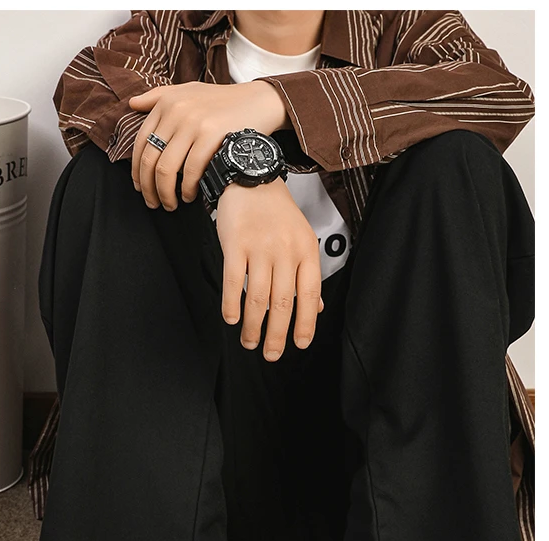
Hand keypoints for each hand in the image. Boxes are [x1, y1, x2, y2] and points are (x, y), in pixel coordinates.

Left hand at [128, 81, 288, 209]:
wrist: (258, 102)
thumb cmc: (222, 102)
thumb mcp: (187, 91)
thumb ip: (158, 97)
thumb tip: (132, 104)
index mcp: (166, 103)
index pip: (141, 143)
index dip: (137, 171)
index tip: (141, 188)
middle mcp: (176, 111)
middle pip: (150, 160)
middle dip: (149, 188)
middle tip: (154, 203)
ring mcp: (193, 123)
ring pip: (167, 169)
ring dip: (166, 194)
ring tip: (171, 204)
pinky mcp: (211, 135)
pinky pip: (190, 171)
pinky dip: (188, 189)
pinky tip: (190, 195)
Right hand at [216, 179, 323, 360]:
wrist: (251, 178)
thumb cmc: (277, 213)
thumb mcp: (302, 240)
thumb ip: (307, 275)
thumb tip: (316, 309)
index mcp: (306, 251)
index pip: (309, 295)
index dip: (305, 324)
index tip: (299, 344)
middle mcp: (285, 251)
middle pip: (282, 302)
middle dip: (276, 335)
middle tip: (271, 355)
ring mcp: (259, 247)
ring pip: (257, 297)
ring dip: (252, 326)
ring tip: (249, 342)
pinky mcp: (235, 244)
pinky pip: (233, 282)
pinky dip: (231, 304)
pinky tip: (232, 319)